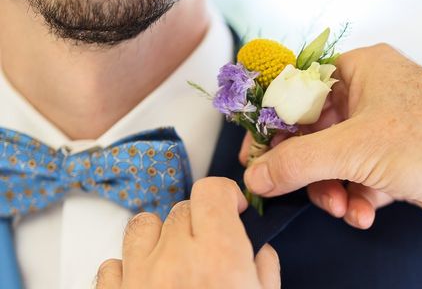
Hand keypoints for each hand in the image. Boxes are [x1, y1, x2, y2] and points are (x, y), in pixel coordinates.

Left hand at [95, 177, 279, 288]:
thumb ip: (264, 268)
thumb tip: (257, 251)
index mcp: (219, 256)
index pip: (212, 189)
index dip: (225, 194)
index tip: (231, 208)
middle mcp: (176, 260)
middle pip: (182, 208)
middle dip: (198, 221)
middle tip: (208, 247)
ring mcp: (140, 279)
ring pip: (142, 225)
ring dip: (159, 236)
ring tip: (172, 258)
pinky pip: (110, 265)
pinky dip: (127, 269)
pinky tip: (145, 283)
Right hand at [241, 44, 421, 288]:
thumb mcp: (353, 148)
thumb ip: (296, 161)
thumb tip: (256, 174)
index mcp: (361, 67)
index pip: (298, 87)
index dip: (272, 119)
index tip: (252, 149)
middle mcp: (373, 92)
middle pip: (315, 127)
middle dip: (304, 164)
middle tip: (281, 186)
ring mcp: (387, 126)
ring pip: (336, 157)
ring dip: (330, 186)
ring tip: (339, 206)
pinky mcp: (399, 158)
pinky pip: (360, 175)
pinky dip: (356, 195)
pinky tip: (363, 212)